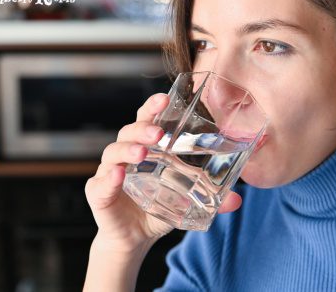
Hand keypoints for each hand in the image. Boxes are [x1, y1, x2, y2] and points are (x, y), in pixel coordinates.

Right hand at [85, 93, 242, 251]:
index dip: (153, 107)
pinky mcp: (98, 194)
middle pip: (128, 132)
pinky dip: (108, 179)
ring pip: (113, 153)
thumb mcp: (186, 202)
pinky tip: (118, 176)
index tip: (165, 98)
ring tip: (142, 153)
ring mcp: (109, 173)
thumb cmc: (158, 208)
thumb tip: (237, 200)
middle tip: (159, 133)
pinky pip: (100, 184)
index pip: (146, 120)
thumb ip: (211, 199)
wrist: (135, 238)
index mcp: (146, 148)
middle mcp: (125, 155)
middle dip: (143, 129)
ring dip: (127, 150)